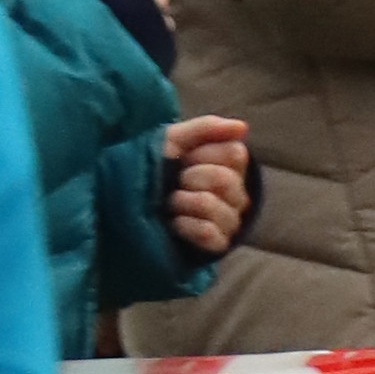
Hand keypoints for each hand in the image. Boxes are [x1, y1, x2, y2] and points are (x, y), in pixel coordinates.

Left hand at [162, 117, 251, 257]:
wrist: (131, 203)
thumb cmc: (158, 168)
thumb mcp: (175, 139)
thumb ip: (207, 128)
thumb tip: (243, 127)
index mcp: (232, 167)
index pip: (235, 154)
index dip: (203, 154)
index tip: (185, 160)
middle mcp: (237, 195)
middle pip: (224, 180)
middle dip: (189, 178)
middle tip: (175, 183)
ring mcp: (229, 222)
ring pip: (212, 206)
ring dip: (181, 202)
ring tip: (170, 204)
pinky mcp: (217, 246)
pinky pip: (208, 232)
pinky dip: (185, 225)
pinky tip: (174, 223)